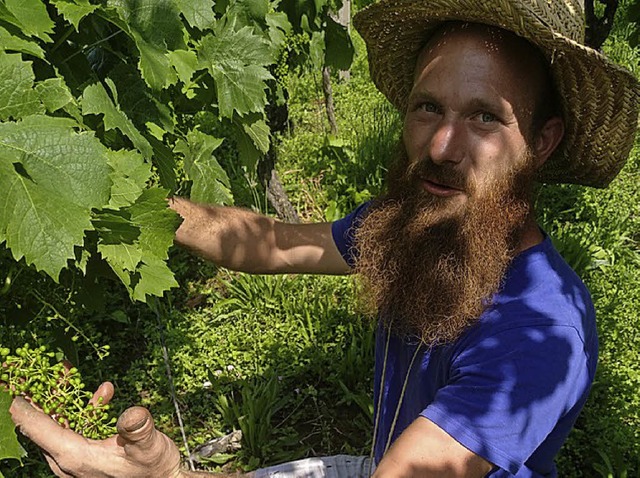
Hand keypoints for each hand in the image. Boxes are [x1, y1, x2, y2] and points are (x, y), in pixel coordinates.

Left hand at [9, 382, 182, 477]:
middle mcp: (66, 461)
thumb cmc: (155, 470)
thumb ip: (138, 430)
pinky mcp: (83, 457)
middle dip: (41, 391)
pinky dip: (81, 408)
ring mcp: (72, 460)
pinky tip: (103, 393)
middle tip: (40, 366)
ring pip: (56, 423)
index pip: (33, 425)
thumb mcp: (151, 447)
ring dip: (62, 397)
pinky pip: (73, 428)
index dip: (18, 401)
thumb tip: (131, 413)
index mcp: (74, 457)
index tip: (10, 379)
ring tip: (69, 370)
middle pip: (41, 421)